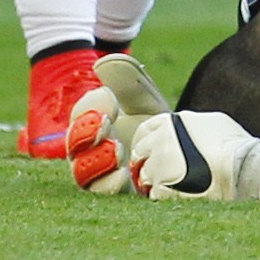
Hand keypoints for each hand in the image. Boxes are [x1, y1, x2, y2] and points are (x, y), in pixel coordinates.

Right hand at [70, 53, 170, 194]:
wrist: (184, 149)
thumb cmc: (155, 122)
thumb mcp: (145, 99)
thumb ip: (128, 81)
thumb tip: (103, 63)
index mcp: (94, 124)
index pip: (81, 115)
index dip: (89, 107)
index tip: (109, 98)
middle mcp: (92, 152)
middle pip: (74, 147)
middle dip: (84, 134)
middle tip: (104, 124)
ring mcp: (103, 175)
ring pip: (85, 175)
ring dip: (96, 162)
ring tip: (115, 150)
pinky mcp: (120, 193)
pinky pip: (105, 196)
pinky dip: (111, 185)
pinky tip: (123, 175)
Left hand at [127, 111, 259, 199]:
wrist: (239, 167)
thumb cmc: (232, 142)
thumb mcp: (211, 122)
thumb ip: (189, 126)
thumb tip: (183, 131)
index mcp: (171, 122)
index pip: (144, 130)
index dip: (145, 141)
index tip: (148, 151)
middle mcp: (160, 142)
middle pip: (139, 154)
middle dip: (144, 162)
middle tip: (157, 171)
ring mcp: (158, 166)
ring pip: (144, 176)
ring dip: (154, 180)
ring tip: (173, 183)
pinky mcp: (161, 189)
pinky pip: (154, 194)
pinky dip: (163, 195)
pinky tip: (179, 194)